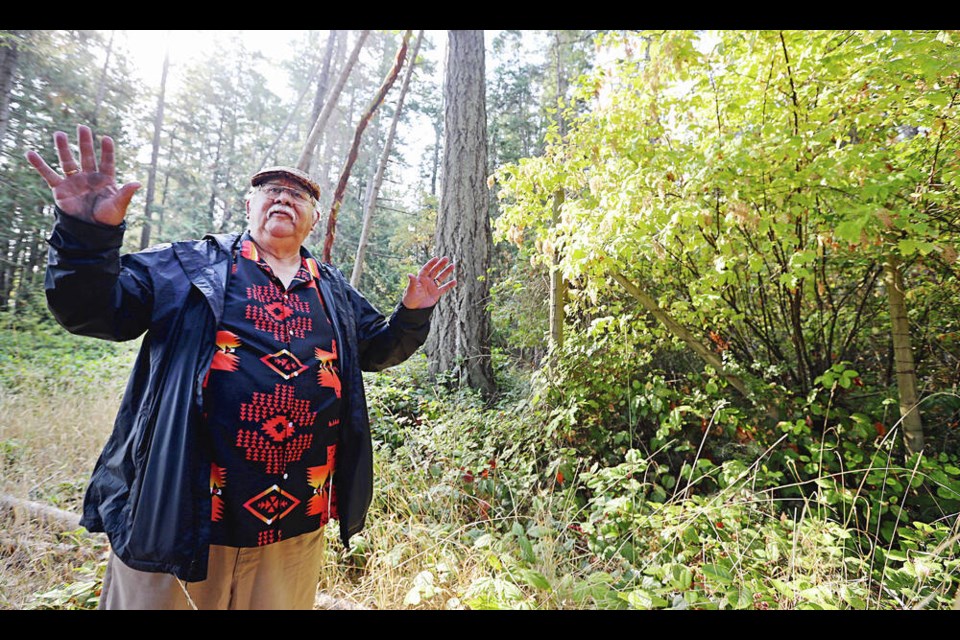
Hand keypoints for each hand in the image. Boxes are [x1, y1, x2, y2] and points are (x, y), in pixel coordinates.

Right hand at [25, 124, 139, 225]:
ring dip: (63, 148)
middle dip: (84, 142)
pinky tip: (30, 153)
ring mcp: (74, 182)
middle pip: (86, 156)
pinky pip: (48, 175)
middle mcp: (89, 177)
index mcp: (105, 180)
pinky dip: (39, 165)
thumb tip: (138, 183)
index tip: (106, 138)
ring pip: (68, 162)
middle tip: (82, 127)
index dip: (107, 151)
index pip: (107, 161)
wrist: (90, 232)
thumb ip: (125, 194)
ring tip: (59, 134)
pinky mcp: (60, 189)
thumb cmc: (108, 219)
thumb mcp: (118, 207)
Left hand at [402, 256, 456, 308]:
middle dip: (440, 265)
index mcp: (420, 279)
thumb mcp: (410, 290)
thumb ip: (412, 282)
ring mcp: (432, 287)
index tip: (436, 258)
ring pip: (440, 277)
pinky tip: (454, 281)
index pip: (426, 269)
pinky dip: (449, 285)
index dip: (431, 263)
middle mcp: (427, 281)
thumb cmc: (409, 299)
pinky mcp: (436, 294)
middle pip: (435, 271)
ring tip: (452, 265)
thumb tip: (409, 274)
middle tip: (446, 258)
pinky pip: (444, 288)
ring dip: (446, 272)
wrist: (414, 309)